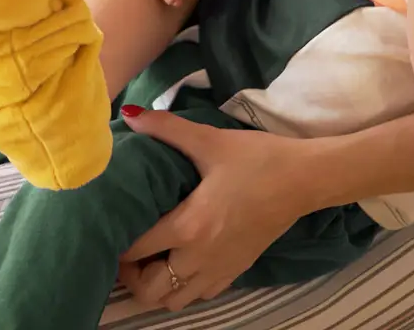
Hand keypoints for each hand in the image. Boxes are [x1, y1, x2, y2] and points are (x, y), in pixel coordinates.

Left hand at [114, 108, 301, 310]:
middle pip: (151, 290)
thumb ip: (166, 128)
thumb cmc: (257, 159)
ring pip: (175, 300)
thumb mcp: (209, 140)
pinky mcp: (237, 270)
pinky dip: (185, 287)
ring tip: (151, 260)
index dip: (116, 244)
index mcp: (189, 226)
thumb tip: (129, 112)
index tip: (108, 229)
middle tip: (126, 251)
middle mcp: (201, 257)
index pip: (137, 250)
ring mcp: (220, 268)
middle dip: (131, 276)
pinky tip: (183, 262)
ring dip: (157, 286)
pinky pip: (201, 295)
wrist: (305, 179)